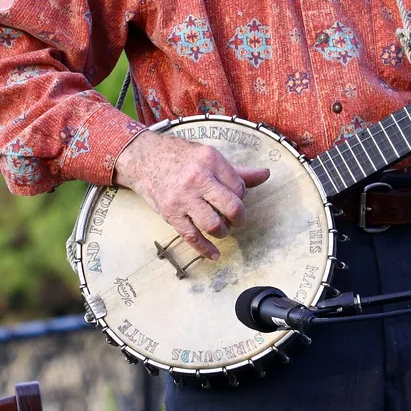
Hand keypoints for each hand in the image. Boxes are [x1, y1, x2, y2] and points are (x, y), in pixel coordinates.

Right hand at [113, 130, 270, 259]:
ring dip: (223, 232)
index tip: (235, 198)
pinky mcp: (170, 213)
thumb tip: (265, 174)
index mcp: (211, 160)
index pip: (239, 187)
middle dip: (239, 218)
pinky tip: (214, 254)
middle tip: (237, 220)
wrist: (145, 158)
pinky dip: (205, 249)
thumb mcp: (210, 156)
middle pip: (231, 207)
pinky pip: (191, 236)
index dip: (242, 196)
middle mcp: (197, 179)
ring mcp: (183, 198)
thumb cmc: (181, 157)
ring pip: (213, 224)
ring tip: (223, 229)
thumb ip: (238, 170)